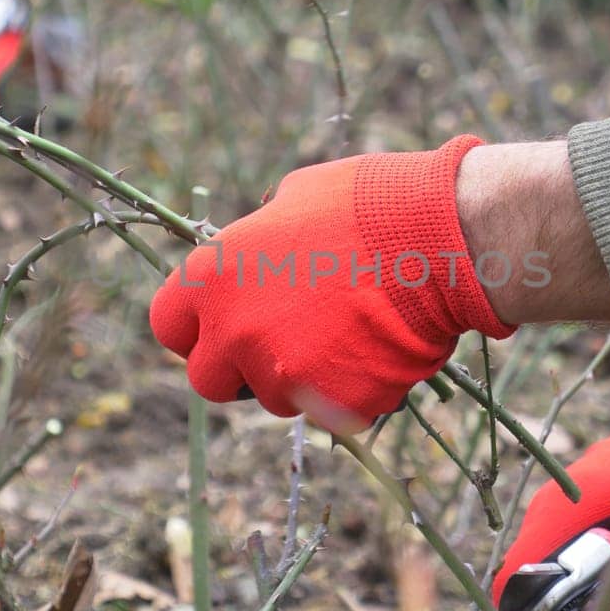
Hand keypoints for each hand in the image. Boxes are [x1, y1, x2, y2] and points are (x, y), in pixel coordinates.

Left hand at [149, 136, 514, 430]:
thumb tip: (257, 256)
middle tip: (281, 343)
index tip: (224, 323)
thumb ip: (258, 241)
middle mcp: (235, 332)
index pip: (169, 327)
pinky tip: (378, 348)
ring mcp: (282, 374)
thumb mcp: (294, 200)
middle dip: (238, 368)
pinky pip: (329, 410)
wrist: (440, 240)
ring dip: (297, 378)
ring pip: (273, 397)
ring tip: (347, 332)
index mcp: (213, 277)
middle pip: (208, 380)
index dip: (198, 328)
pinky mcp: (331, 405)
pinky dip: (349, 390)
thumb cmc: (371, 202)